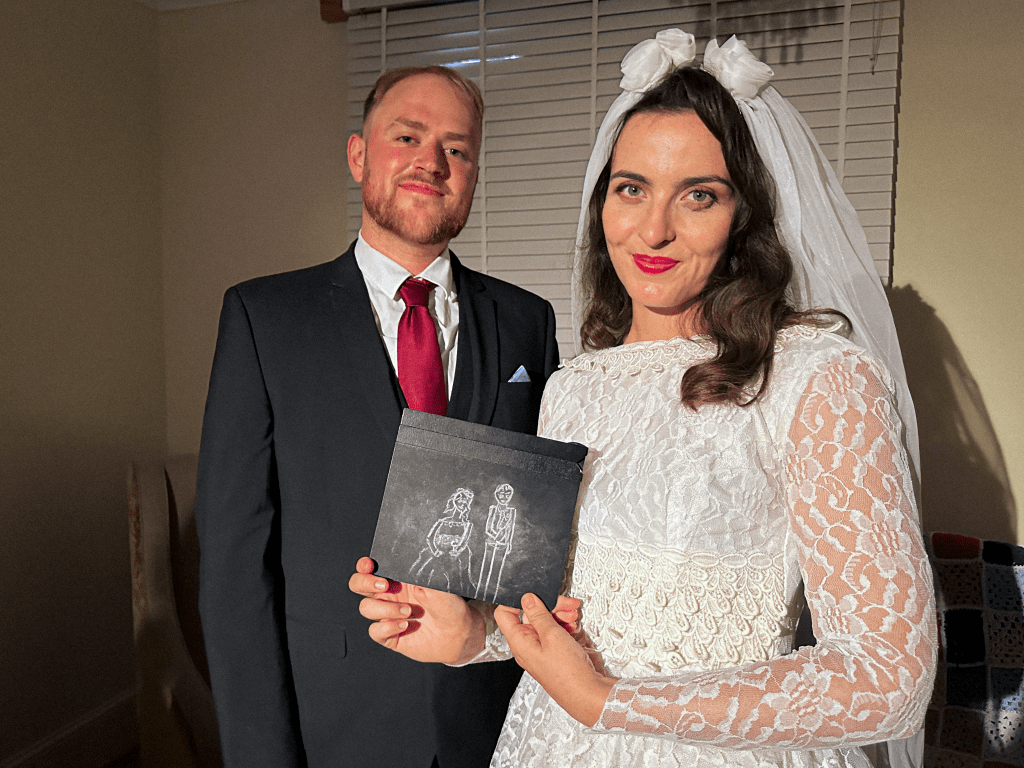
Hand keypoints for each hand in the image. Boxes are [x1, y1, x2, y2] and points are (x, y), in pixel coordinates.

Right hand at [348, 557, 483, 664]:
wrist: (458, 634)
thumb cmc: (449, 605)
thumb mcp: (438, 583)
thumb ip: (422, 573)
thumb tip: (411, 561)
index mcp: (397, 579)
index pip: (370, 568)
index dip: (364, 565)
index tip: (369, 565)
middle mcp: (388, 595)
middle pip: (358, 585)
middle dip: (365, 583)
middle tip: (384, 585)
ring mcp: (387, 615)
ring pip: (366, 608)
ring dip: (386, 609)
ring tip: (409, 611)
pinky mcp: (389, 635)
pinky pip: (375, 631)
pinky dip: (388, 627)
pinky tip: (406, 625)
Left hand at [495, 593, 614, 726]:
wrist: (588, 693)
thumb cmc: (568, 673)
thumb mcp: (552, 635)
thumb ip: (538, 614)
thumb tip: (527, 598)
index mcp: (519, 642)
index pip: (505, 613)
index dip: (517, 600)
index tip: (535, 594)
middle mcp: (527, 646)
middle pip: (530, 615)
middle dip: (548, 605)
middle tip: (565, 603)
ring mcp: (541, 649)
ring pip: (544, 622)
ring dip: (558, 614)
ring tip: (572, 614)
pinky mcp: (554, 652)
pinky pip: (554, 632)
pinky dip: (563, 625)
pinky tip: (573, 624)